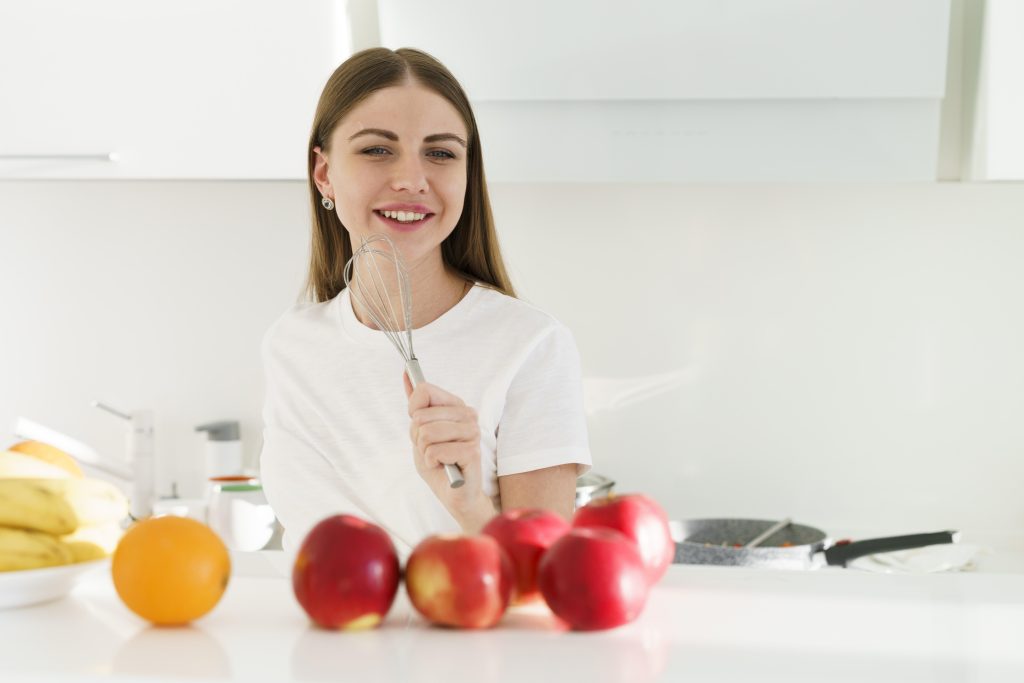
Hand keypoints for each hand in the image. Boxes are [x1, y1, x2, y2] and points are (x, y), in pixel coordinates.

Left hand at [404, 374, 495, 530]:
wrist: (454, 494)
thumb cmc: (438, 462)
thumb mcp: (420, 430)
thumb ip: (416, 403)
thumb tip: (406, 373)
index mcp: (457, 405)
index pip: (424, 391)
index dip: (414, 412)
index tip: (421, 427)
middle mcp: (468, 415)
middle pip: (421, 416)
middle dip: (417, 438)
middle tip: (431, 449)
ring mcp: (473, 432)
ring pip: (426, 434)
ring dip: (424, 452)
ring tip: (438, 459)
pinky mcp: (472, 451)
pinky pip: (435, 452)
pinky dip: (432, 463)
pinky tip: (444, 467)